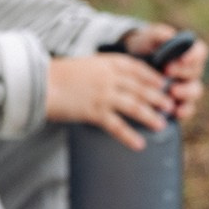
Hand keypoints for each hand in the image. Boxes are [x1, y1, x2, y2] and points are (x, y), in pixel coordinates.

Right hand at [45, 53, 174, 148]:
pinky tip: (139, 145)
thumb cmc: (57, 75)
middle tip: (171, 106)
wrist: (37, 83)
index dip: (153, 78)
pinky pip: (116, 126)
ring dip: (150, 116)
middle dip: (158, 98)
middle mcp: (108, 77)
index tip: (163, 85)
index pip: (137, 69)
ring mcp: (102, 94)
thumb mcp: (84, 66)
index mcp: (106, 63)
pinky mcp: (93, 111)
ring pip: (134, 106)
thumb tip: (115, 83)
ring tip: (162, 125)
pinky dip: (129, 136)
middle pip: (141, 88)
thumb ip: (101, 72)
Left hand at [118, 24, 206, 121]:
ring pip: (195, 91)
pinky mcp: (179, 103)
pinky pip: (188, 109)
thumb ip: (159, 34)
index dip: (193, 55)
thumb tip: (169, 35)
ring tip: (172, 91)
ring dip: (186, 92)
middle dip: (183, 72)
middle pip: (196, 72)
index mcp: (188, 52)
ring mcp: (186, 88)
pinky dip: (184, 111)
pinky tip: (174, 112)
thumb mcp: (148, 38)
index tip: (182, 57)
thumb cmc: (144, 47)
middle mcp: (191, 70)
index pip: (199, 52)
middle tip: (167, 70)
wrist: (131, 66)